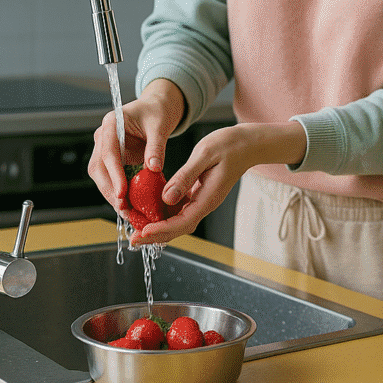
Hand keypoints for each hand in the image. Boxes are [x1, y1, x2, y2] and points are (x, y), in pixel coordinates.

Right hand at [88, 79, 184, 218]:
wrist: (157, 108)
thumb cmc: (157, 111)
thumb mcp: (160, 126)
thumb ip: (156, 147)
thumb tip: (153, 169)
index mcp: (112, 124)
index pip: (108, 153)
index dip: (114, 175)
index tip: (122, 193)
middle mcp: (104, 137)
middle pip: (99, 168)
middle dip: (110, 190)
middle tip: (124, 209)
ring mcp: (106, 149)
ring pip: (101, 176)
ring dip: (113, 195)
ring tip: (128, 212)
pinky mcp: (113, 159)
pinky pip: (112, 178)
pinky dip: (119, 192)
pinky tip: (129, 205)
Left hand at [129, 121, 306, 244]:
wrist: (249, 143)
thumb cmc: (229, 144)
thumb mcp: (205, 154)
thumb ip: (186, 177)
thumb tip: (166, 198)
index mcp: (208, 197)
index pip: (182, 221)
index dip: (161, 230)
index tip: (143, 233)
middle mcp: (205, 203)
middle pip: (179, 228)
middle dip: (155, 236)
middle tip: (133, 239)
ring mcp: (203, 200)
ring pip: (178, 221)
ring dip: (158, 228)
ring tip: (136, 229)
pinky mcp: (199, 195)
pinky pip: (180, 210)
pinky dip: (164, 214)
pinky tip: (150, 211)